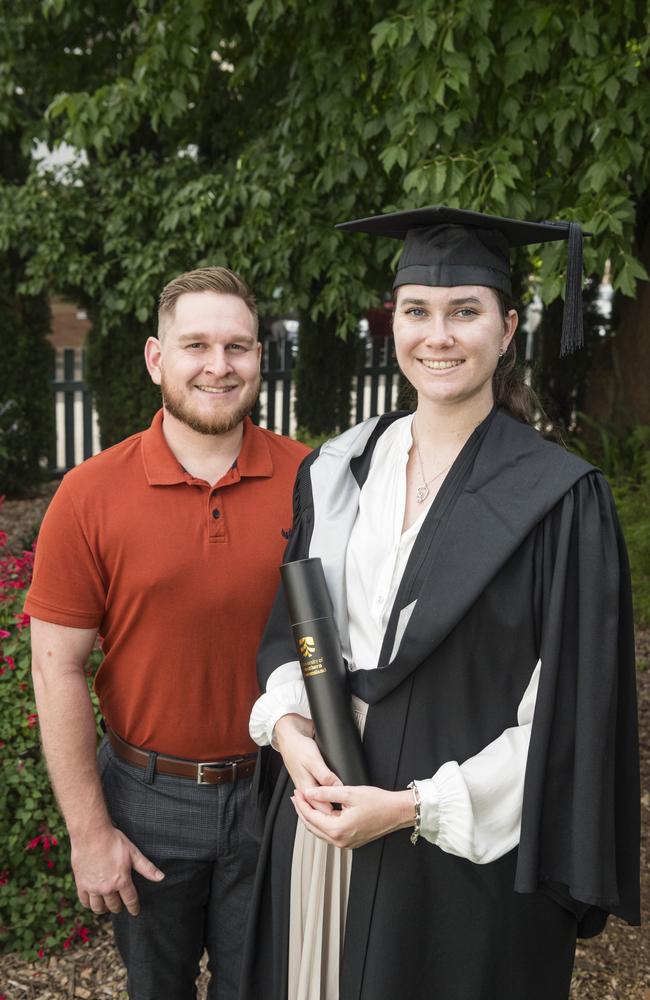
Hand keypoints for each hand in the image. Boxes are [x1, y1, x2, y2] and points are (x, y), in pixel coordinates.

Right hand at [71, 824, 163, 915]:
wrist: (91, 834)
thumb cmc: (114, 841)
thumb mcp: (133, 853)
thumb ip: (146, 868)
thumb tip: (161, 877)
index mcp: (122, 881)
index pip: (130, 900)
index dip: (134, 908)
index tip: (135, 912)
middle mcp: (107, 888)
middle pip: (114, 905)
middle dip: (118, 907)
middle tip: (120, 906)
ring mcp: (93, 887)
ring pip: (98, 907)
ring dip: (103, 909)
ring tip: (106, 906)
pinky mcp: (81, 884)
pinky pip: (84, 901)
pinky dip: (88, 904)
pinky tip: (92, 902)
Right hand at [273, 714, 340, 810]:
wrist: (289, 733)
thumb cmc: (298, 746)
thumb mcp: (314, 761)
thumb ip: (325, 776)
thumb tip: (337, 788)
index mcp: (306, 789)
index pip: (321, 809)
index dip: (334, 812)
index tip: (347, 810)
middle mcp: (307, 788)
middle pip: (322, 805)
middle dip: (334, 808)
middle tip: (349, 807)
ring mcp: (309, 782)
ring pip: (322, 798)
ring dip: (332, 799)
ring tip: (345, 799)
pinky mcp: (312, 774)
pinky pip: (322, 787)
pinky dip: (329, 789)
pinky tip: (337, 787)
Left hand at [291, 784, 414, 849]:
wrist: (397, 812)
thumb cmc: (378, 802)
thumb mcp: (349, 792)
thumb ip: (326, 792)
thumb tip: (309, 792)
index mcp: (338, 829)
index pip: (311, 817)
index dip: (301, 803)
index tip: (297, 792)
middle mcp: (340, 841)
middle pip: (312, 827)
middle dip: (302, 811)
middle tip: (296, 797)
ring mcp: (345, 843)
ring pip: (319, 831)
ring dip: (310, 817)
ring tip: (304, 802)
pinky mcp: (350, 842)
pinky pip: (329, 833)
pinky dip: (321, 823)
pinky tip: (320, 812)